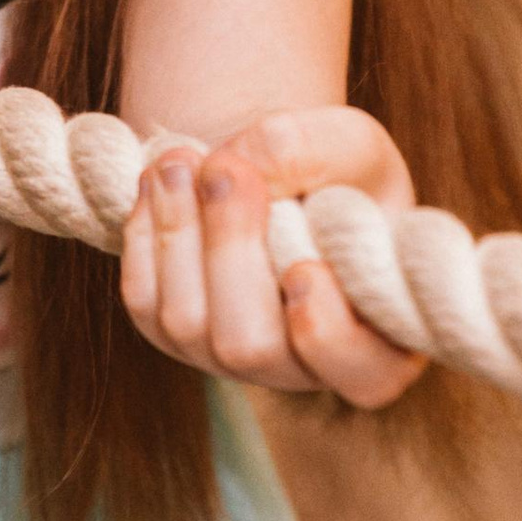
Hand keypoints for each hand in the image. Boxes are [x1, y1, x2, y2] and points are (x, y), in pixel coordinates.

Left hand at [119, 104, 426, 407]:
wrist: (274, 170)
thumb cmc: (337, 171)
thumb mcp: (351, 145)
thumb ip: (315, 152)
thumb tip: (236, 168)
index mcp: (377, 335)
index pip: (365, 375)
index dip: (328, 334)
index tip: (306, 269)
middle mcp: (301, 364)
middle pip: (250, 346)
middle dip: (230, 249)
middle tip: (227, 168)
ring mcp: (230, 356)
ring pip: (188, 323)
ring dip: (180, 230)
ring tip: (184, 159)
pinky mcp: (172, 333)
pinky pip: (145, 299)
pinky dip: (146, 233)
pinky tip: (163, 181)